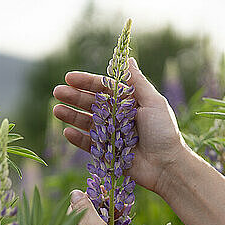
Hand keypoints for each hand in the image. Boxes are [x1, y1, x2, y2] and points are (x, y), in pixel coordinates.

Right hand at [53, 58, 186, 193]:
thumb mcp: (153, 102)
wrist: (167, 166)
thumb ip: (137, 82)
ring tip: (57, 110)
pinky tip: (67, 132)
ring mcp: (112, 135)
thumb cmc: (164, 132)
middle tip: (57, 92)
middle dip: (74, 97)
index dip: (86, 82)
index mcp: (129, 102)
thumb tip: (127, 58)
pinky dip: (78, 138)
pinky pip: (89, 144)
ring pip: (87, 123)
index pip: (104, 88)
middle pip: (92, 104)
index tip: (69, 77)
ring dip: (72, 116)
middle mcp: (119, 117)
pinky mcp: (108, 154)